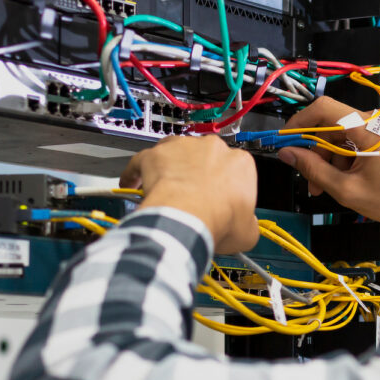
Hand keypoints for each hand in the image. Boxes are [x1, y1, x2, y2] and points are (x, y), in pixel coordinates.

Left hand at [120, 134, 259, 254]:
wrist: (188, 219)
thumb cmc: (219, 220)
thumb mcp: (248, 232)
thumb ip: (248, 222)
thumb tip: (245, 225)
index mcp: (241, 163)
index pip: (235, 170)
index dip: (227, 188)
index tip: (221, 201)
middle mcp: (213, 148)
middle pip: (205, 157)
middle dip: (200, 174)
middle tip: (194, 197)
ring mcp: (183, 147)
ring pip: (175, 152)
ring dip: (171, 167)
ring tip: (166, 189)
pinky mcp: (156, 153)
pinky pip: (143, 160)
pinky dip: (136, 172)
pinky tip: (132, 184)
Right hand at [279, 96, 379, 246]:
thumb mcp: (348, 190)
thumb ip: (314, 169)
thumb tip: (288, 154)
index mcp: (371, 128)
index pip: (324, 109)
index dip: (299, 122)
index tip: (286, 139)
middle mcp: (379, 120)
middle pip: (332, 126)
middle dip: (316, 152)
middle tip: (308, 178)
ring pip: (343, 136)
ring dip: (330, 160)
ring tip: (327, 187)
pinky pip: (358, 140)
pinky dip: (346, 158)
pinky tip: (344, 179)